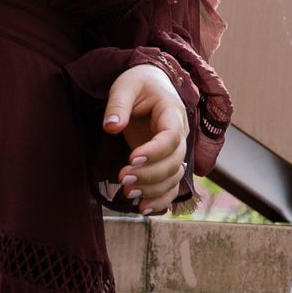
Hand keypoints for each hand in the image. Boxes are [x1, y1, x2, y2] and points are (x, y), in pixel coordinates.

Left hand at [100, 63, 189, 214]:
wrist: (151, 84)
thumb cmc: (138, 83)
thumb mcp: (125, 86)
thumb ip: (118, 105)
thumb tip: (111, 127)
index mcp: (172, 112)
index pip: (172, 137)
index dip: (155, 151)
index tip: (131, 158)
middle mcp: (180, 133)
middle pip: (175, 161)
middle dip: (149, 174)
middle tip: (122, 177)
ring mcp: (175, 150)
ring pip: (174, 177)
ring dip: (153, 189)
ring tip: (127, 193)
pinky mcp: (167, 162)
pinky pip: (172, 185)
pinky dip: (161, 199)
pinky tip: (143, 208)